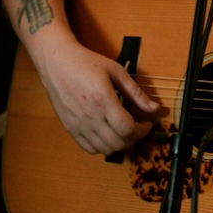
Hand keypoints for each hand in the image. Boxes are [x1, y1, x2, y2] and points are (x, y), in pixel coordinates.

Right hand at [33, 36, 165, 154]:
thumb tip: (155, 108)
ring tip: (124, 131)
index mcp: (103, 100)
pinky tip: (108, 134)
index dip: (142, 130)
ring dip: (120, 144)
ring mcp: (78, 125)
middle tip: (138, 127)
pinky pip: (90, 149)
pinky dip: (103, 147)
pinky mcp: (70, 129)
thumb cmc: (87, 63)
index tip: (147, 123)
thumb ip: (136, 93)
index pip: (127, 129)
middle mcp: (89, 116)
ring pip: (105, 149)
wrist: (57, 62)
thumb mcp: (116, 71)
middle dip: (134, 138)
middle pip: (118, 142)